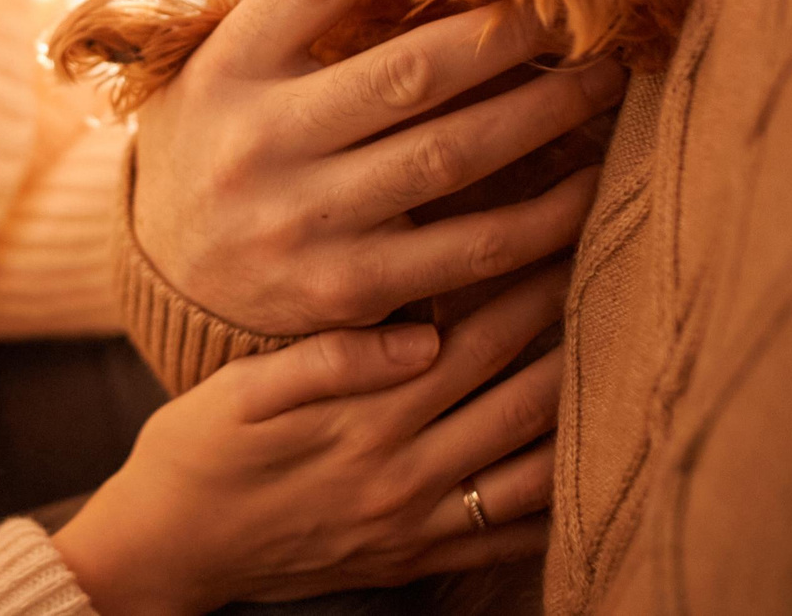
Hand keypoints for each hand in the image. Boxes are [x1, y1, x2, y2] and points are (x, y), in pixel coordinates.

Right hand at [51, 262, 568, 615]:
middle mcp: (404, 472)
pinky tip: (594, 463)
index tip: (569, 231)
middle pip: (522, 396)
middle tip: (618, 276)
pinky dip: (560, 504)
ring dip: (585, 413)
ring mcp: (416, 524)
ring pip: (534, 469)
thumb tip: (417, 333)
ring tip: (625, 358)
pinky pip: (509, 540)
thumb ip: (327, 359)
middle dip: (576, 332)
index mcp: (363, 417)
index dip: (529, 284)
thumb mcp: (239, 391)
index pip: (475, 340)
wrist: (166, 552)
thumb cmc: (197, 451)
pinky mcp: (415, 560)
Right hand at [85, 0, 625, 336]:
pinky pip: (464, 252)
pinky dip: (538, 221)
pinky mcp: (347, 290)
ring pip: (451, 159)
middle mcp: (260, 141)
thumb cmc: (199, 130)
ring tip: (608, 77)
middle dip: (510, 31)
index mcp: (227, 65)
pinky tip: (591, 183)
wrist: (164, 280)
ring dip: (545, 115)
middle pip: (409, 72)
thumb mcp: (169, 42)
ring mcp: (304, 221)